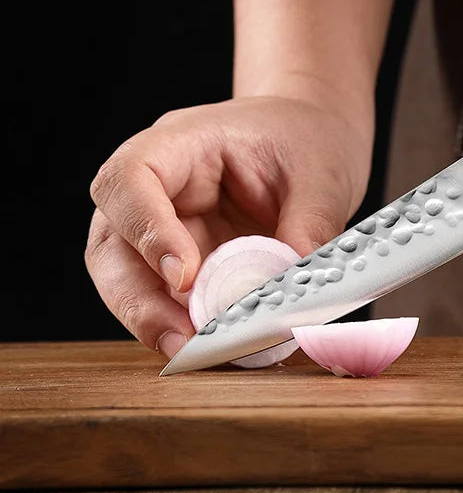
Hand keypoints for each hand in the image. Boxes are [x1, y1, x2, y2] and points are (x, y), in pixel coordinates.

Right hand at [85, 96, 372, 357]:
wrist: (313, 140)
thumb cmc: (306, 140)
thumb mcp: (321, 173)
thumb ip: (309, 226)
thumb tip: (294, 291)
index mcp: (181, 143)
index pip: (129, 178)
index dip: (144, 229)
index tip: (182, 275)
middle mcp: (160, 189)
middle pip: (112, 244)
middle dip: (139, 301)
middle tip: (183, 341)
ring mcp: (167, 228)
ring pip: (131, 282)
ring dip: (159, 323)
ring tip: (204, 353)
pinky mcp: (185, 264)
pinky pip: (170, 301)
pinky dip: (188, 326)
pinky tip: (219, 347)